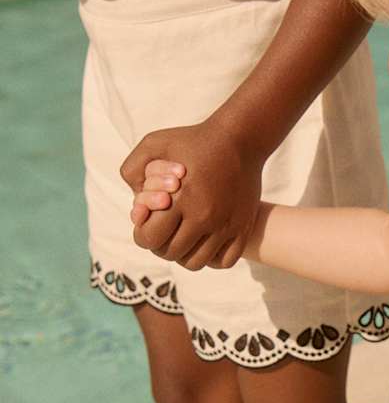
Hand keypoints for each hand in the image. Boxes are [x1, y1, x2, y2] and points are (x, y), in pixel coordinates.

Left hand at [121, 119, 266, 269]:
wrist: (240, 140)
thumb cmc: (193, 141)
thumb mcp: (154, 143)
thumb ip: (133, 169)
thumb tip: (134, 206)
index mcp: (180, 198)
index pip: (150, 238)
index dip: (142, 236)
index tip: (145, 226)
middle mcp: (203, 216)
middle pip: (171, 253)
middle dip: (160, 245)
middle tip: (162, 233)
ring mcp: (225, 226)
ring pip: (195, 263)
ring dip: (184, 255)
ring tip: (182, 239)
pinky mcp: (242, 229)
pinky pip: (223, 262)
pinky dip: (211, 259)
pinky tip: (205, 243)